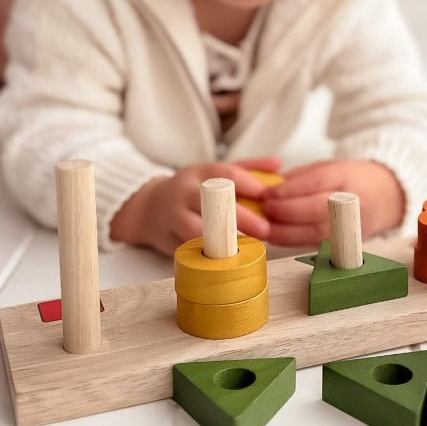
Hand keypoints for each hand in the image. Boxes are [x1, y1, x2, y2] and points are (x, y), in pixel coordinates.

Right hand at [110, 157, 278, 256]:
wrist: (148, 207)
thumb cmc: (192, 190)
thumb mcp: (215, 173)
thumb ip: (248, 168)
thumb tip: (278, 164)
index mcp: (199, 172)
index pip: (227, 175)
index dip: (251, 186)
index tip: (271, 199)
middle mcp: (184, 192)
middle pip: (213, 204)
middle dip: (242, 219)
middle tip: (265, 229)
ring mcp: (172, 217)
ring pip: (198, 232)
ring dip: (224, 242)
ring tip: (245, 248)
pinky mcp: (166, 241)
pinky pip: (189, 251)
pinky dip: (208, 258)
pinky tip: (226, 262)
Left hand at [260, 159, 404, 247]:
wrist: (388, 196)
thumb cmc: (353, 178)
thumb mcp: (329, 166)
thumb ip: (300, 177)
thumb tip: (268, 189)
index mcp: (346, 176)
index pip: (316, 183)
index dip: (289, 190)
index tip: (267, 194)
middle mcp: (351, 201)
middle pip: (316, 210)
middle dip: (286, 212)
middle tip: (265, 209)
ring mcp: (351, 224)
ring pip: (315, 233)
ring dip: (286, 233)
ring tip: (265, 227)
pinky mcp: (347, 241)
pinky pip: (316, 244)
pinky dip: (294, 242)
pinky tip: (277, 237)